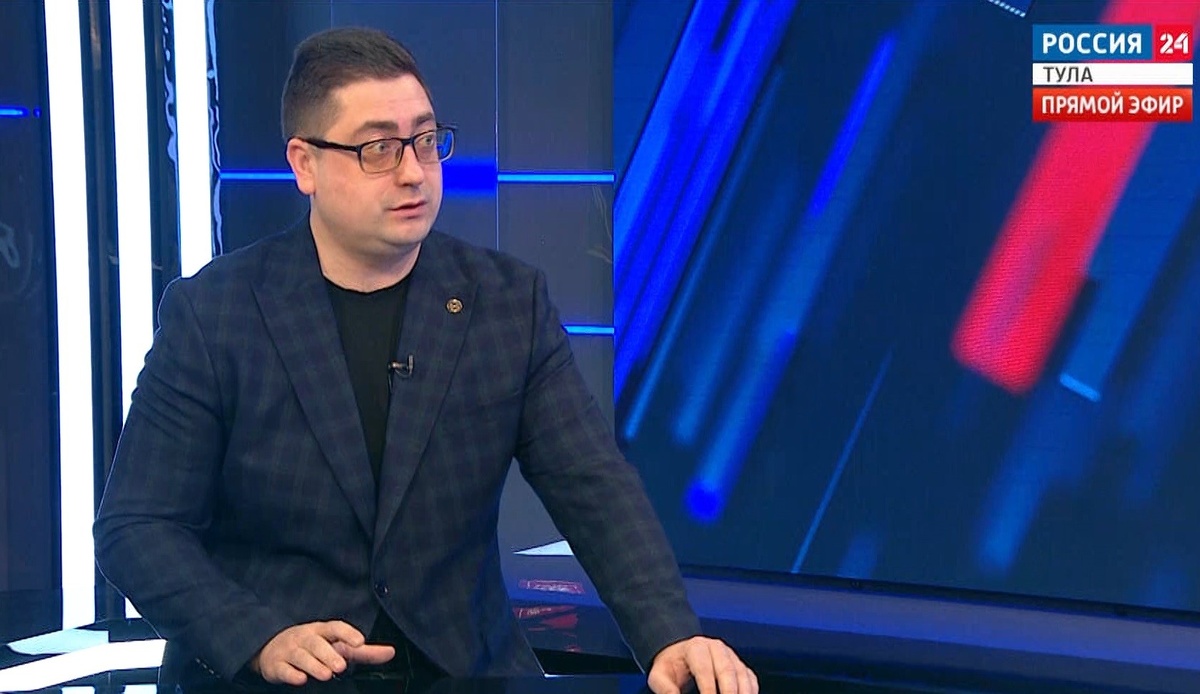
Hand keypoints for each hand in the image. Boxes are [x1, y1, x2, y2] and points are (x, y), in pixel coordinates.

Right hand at [250, 620, 394, 684]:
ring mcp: (290, 651)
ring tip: (326, 674)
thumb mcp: (334, 644)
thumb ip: (363, 652)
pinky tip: (300, 678)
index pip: (335, 628)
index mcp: (321, 630)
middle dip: (329, 654)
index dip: (347, 633)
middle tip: (341, 666)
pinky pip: (283, 669)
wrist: (270, 649)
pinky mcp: (276, 665)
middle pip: (317, 643)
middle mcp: (305, 638)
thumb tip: (390, 652)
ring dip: (313, 665)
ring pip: (301, 656)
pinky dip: (291, 674)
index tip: (360, 642)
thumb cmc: (311, 646)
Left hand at [647, 636, 757, 693]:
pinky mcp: (740, 666)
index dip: (708, 689)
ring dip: (742, 693)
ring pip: (742, 674)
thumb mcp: (660, 675)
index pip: (704, 670)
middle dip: (728, 692)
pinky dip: (750, 691)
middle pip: (727, 671)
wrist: (681, 654)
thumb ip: (665, 688)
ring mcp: (731, 656)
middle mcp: (717, 649)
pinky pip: (750, 678)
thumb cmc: (672, 665)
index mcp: (696, 648)